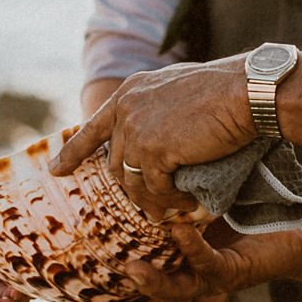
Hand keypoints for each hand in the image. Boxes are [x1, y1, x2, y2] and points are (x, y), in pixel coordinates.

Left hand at [51, 58, 256, 220]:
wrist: (245, 91)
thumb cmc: (225, 90)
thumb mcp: (177, 90)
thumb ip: (156, 108)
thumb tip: (152, 133)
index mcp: (129, 92)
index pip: (92, 128)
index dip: (72, 152)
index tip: (56, 171)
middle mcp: (126, 110)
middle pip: (115, 164)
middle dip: (131, 190)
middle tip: (150, 208)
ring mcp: (137, 130)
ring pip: (132, 182)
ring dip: (153, 200)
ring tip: (172, 211)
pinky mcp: (154, 151)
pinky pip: (156, 188)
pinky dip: (171, 200)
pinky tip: (188, 204)